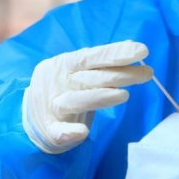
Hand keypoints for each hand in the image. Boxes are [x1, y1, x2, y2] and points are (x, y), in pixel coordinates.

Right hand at [22, 41, 152, 153]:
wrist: (30, 116)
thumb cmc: (63, 89)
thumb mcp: (80, 70)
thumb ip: (102, 62)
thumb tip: (131, 46)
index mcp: (66, 64)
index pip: (93, 56)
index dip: (117, 52)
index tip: (143, 50)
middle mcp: (59, 82)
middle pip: (91, 77)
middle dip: (121, 74)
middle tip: (148, 72)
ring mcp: (53, 106)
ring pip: (76, 100)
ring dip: (99, 97)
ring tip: (125, 95)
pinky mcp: (50, 130)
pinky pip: (58, 131)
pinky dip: (69, 131)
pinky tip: (82, 132)